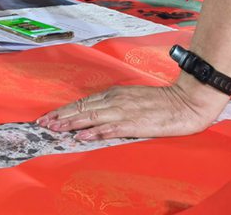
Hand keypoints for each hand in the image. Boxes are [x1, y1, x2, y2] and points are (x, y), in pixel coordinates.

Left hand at [36, 81, 228, 140]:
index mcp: (114, 94)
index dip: (64, 110)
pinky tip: (81, 136)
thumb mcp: (132, 97)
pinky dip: (94, 132)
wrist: (187, 101)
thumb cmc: (161, 101)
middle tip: (43, 124)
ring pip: (91, 117)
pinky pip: (110, 128)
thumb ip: (114, 103)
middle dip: (60, 117)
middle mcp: (115, 100)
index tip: (49, 117)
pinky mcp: (135, 123)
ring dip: (70, 124)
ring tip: (55, 129)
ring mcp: (124, 111)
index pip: (83, 102)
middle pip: (82, 109)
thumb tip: (96, 111)